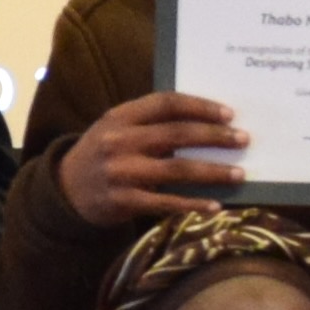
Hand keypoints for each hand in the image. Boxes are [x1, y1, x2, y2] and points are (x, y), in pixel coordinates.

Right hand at [55, 92, 247, 230]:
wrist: (65, 190)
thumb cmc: (103, 154)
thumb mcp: (116, 129)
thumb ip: (150, 123)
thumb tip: (206, 122)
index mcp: (120, 116)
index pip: (166, 103)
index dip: (200, 107)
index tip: (229, 114)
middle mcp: (119, 141)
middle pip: (177, 134)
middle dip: (215, 137)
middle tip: (243, 140)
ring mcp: (120, 172)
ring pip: (176, 170)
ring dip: (212, 172)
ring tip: (239, 174)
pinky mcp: (122, 200)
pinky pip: (165, 203)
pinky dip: (192, 204)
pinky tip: (214, 206)